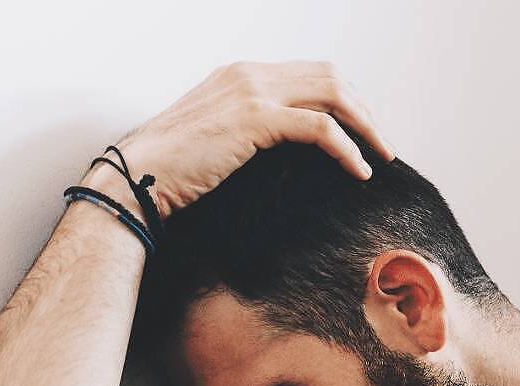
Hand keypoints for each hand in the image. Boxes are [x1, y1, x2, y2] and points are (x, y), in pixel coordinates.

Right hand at [93, 59, 395, 219]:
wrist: (136, 178)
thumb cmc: (171, 172)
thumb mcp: (217, 143)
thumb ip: (250, 135)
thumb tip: (287, 156)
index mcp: (241, 75)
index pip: (309, 74)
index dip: (344, 101)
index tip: (362, 132)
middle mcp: (249, 74)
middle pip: (329, 76)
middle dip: (363, 110)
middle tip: (383, 146)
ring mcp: (252, 91)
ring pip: (332, 94)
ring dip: (365, 126)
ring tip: (382, 157)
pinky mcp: (255, 118)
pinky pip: (320, 127)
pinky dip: (347, 148)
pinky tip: (359, 171)